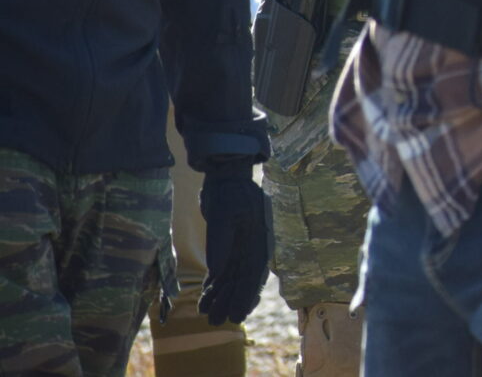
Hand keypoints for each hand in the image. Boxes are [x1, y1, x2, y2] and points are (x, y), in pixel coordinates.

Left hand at [198, 163, 269, 325]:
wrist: (226, 176)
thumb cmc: (229, 191)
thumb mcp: (224, 213)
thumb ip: (221, 241)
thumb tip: (216, 271)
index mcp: (259, 240)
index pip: (254, 274)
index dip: (246, 296)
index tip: (238, 314)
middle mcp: (253, 247)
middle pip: (243, 281)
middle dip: (231, 302)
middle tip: (218, 321)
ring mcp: (241, 247)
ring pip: (231, 278)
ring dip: (220, 297)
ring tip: (206, 314)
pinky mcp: (229, 246)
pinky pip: (222, 270)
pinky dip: (214, 285)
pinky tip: (205, 298)